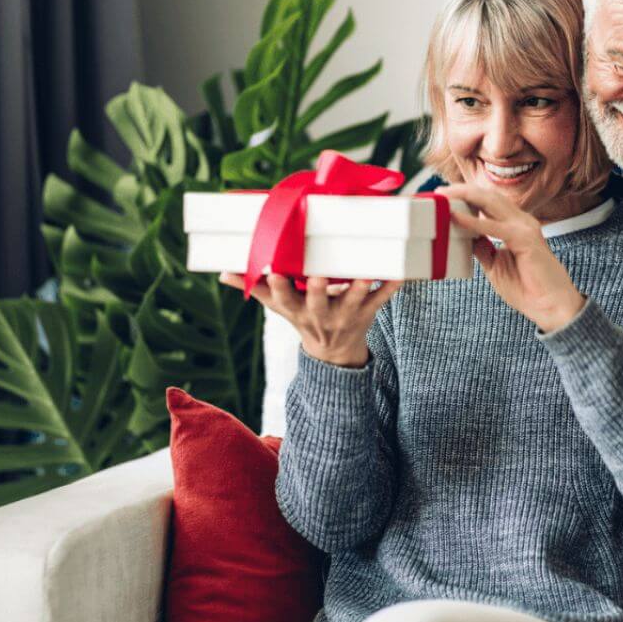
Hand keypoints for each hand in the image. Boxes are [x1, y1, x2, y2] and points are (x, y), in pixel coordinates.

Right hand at [219, 272, 401, 367]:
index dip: (276, 286)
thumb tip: (222, 273)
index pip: (282, 299)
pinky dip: (391, 286)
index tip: (270, 270)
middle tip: (318, 274)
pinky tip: (400, 272)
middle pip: (317, 302)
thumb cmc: (304, 318)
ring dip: (359, 287)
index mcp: (296, 311)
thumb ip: (255, 288)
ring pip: (353, 301)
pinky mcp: (368, 312)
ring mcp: (346, 315)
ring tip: (365, 274)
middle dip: (318, 290)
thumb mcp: (279, 307)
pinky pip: (382, 299)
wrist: (335, 351)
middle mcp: (320, 315)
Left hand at [434, 184, 584, 332]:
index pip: (488, 202)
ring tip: (443, 196)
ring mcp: (525, 227)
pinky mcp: (526, 239)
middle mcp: (521, 221)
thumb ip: (482, 248)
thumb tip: (463, 236)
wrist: (552, 306)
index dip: (465, 196)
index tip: (443, 196)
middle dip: (462, 191)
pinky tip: (455, 218)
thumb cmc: (527, 288)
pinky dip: (473, 222)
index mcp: (515, 225)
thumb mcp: (495, 265)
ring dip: (464, 197)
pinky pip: (494, 227)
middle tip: (438, 191)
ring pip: (491, 203)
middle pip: (488, 197)